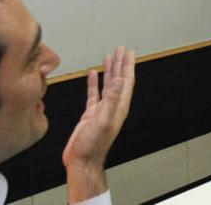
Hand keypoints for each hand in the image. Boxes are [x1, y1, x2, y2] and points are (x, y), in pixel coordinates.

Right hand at [62, 47, 134, 202]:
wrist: (81, 161)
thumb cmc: (92, 146)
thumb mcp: (103, 120)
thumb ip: (111, 101)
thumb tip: (118, 81)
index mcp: (119, 107)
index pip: (126, 81)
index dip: (128, 66)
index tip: (129, 52)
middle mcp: (113, 106)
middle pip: (119, 79)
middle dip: (120, 64)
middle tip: (121, 49)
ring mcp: (102, 110)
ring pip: (108, 85)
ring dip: (109, 70)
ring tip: (109, 56)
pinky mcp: (91, 114)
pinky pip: (94, 94)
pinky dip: (94, 83)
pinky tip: (93, 74)